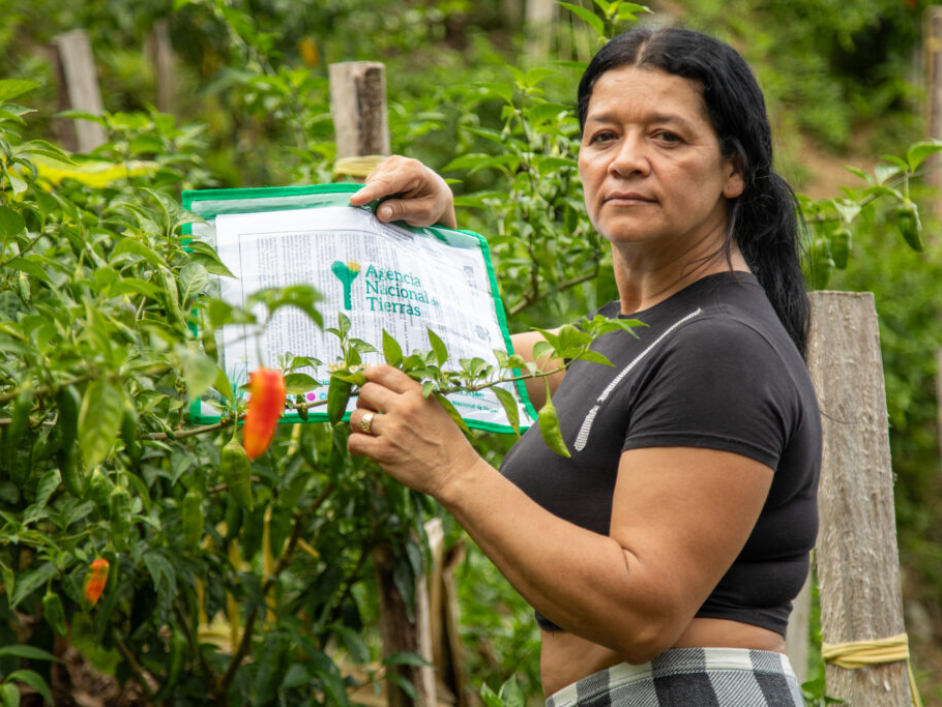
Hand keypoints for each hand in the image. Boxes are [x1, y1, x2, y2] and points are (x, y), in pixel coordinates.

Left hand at [347, 365, 479, 498]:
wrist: (455, 472)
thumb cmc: (447, 441)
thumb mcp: (435, 408)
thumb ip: (411, 395)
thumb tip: (382, 388)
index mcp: (417, 394)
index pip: (383, 371)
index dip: (369, 375)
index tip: (367, 382)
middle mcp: (404, 408)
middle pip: (365, 392)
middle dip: (363, 401)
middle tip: (370, 411)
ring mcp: (392, 430)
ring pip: (355, 416)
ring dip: (358, 423)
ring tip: (367, 431)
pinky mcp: (383, 452)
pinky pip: (354, 441)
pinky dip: (356, 445)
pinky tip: (364, 448)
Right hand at [348, 156, 456, 228]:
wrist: (437, 194)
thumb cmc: (433, 204)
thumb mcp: (424, 213)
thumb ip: (403, 211)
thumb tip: (380, 213)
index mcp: (412, 170)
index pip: (387, 183)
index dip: (370, 193)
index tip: (354, 201)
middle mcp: (398, 162)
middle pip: (375, 184)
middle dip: (370, 200)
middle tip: (372, 220)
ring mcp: (388, 164)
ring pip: (371, 185)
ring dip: (374, 199)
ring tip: (389, 210)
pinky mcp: (381, 170)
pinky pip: (371, 185)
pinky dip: (374, 196)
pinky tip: (385, 203)